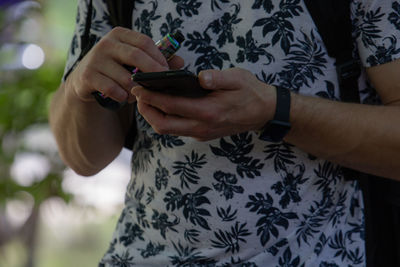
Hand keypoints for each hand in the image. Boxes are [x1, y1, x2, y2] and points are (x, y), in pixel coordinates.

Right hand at [66, 27, 183, 102]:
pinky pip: (112, 89)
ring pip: (125, 77)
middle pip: (136, 56)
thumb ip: (157, 60)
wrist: (87, 79)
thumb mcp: (135, 61)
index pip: (144, 42)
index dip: (159, 57)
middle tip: (160, 84)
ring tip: (139, 94)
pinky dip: (122, 96)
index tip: (166, 71)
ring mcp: (95, 59)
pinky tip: (124, 97)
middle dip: (152, 72)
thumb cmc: (118, 68)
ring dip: (136, 89)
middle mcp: (106, 43)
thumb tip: (181, 62)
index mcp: (120, 35)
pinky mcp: (87, 76)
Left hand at [132, 68, 276, 140]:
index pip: (171, 106)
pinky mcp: (202, 134)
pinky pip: (177, 129)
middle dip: (146, 111)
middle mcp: (202, 127)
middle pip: (163, 125)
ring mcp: (201, 133)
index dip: (151, 98)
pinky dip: (165, 118)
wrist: (263, 112)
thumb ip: (218, 78)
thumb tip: (200, 77)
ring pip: (168, 130)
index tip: (137, 88)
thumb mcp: (238, 78)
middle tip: (138, 95)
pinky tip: (163, 104)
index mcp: (209, 112)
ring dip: (154, 116)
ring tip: (147, 99)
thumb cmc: (250, 92)